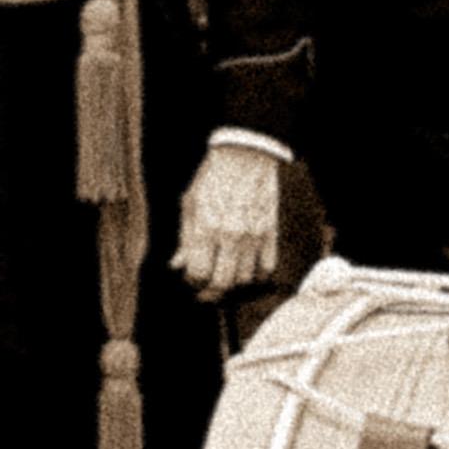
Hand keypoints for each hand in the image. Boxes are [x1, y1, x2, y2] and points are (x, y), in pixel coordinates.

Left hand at [176, 140, 286, 296]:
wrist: (246, 155)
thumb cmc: (214, 177)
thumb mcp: (190, 204)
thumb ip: (185, 238)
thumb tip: (178, 265)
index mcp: (206, 227)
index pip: (198, 274)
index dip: (192, 282)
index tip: (190, 279)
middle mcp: (231, 235)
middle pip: (222, 284)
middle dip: (210, 293)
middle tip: (205, 292)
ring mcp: (254, 236)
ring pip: (244, 280)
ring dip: (232, 285)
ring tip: (224, 279)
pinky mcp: (270, 233)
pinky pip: (266, 268)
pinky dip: (255, 275)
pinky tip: (245, 270)